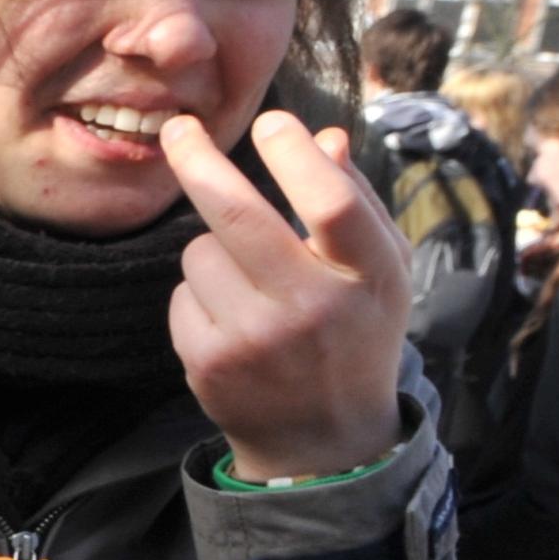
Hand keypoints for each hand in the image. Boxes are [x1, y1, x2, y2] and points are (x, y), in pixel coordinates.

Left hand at [164, 111, 409, 480]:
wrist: (322, 438)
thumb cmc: (354, 333)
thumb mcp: (381, 271)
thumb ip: (357, 202)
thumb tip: (326, 136)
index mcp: (369, 276)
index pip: (331, 202)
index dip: (294, 155)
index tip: (270, 121)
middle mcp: (314, 306)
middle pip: (237, 212)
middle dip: (198, 160)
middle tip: (178, 128)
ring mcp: (257, 337)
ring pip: (198, 252)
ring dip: (212, 253)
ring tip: (249, 287)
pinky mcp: (210, 361)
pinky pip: (181, 294)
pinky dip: (198, 297)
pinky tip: (231, 323)